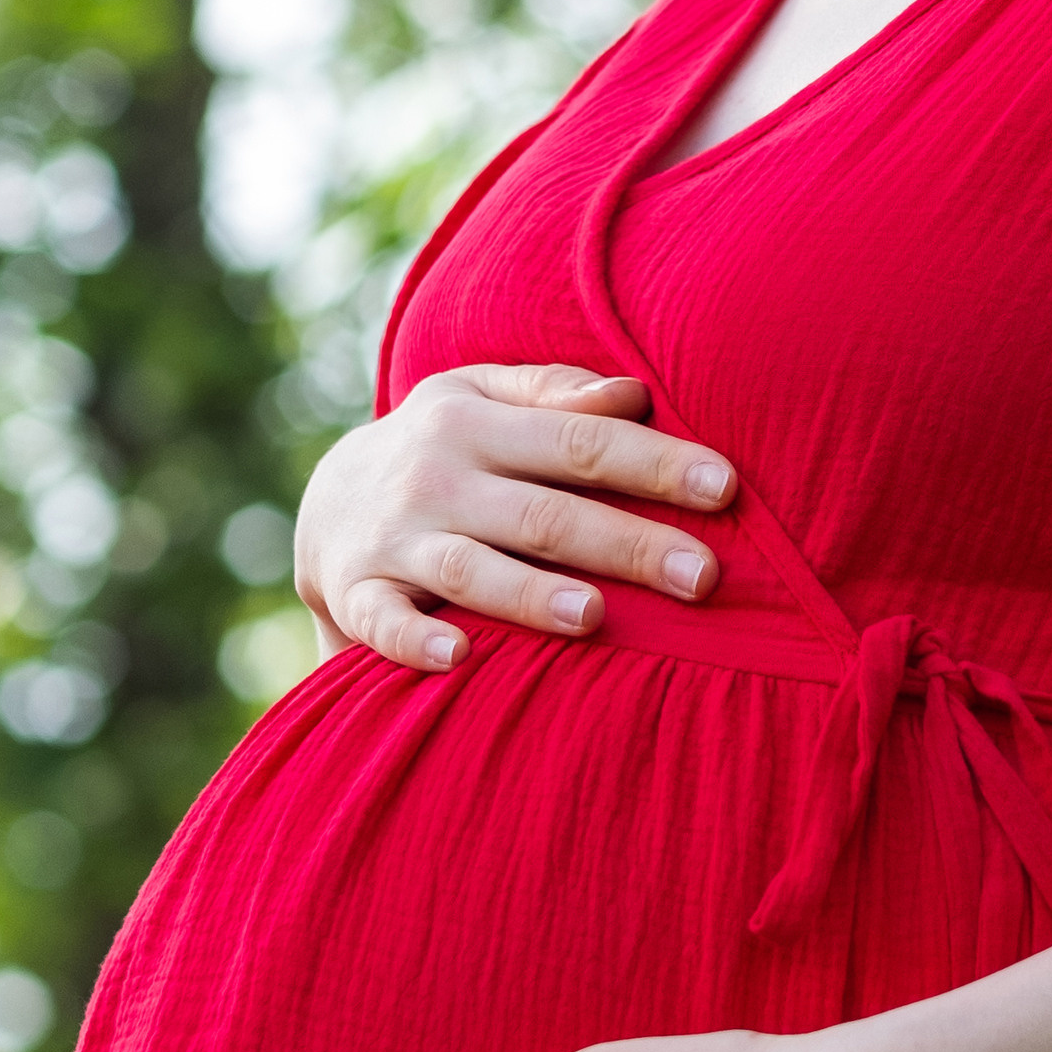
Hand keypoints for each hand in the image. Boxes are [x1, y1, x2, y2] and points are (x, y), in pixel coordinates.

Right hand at [296, 366, 736, 673]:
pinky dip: (414, 641)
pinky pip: (385, 621)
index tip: (725, 487)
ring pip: (470, 568)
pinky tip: (459, 657)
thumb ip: (556, 393)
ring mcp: (395, 538)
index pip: (583, 441)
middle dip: (627, 544)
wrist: (325, 501)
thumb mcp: (484, 399)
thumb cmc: (445, 448)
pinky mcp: (357, 594)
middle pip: (545, 513)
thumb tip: (634, 394)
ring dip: (529, 593)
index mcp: (479, 422)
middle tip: (703, 577)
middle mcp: (437, 476)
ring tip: (593, 618)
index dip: (655, 463)